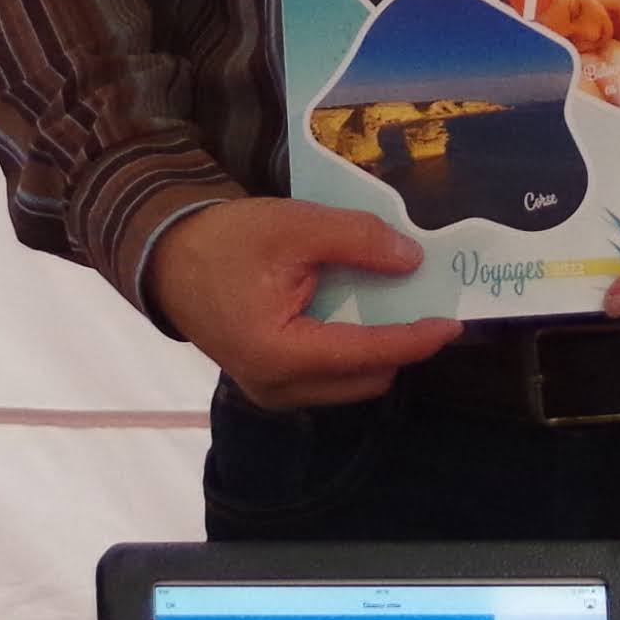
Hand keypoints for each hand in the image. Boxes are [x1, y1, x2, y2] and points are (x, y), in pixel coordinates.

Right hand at [154, 197, 468, 409]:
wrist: (167, 257)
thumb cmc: (226, 241)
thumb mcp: (294, 227)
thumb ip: (356, 240)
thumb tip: (412, 259)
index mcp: (280, 354)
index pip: (367, 354)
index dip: (415, 338)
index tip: (452, 322)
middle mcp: (278, 388)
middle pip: (366, 377)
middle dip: (400, 344)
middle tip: (422, 301)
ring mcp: (273, 393)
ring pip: (351, 383)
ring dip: (377, 348)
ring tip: (392, 303)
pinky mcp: (271, 384)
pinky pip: (330, 377)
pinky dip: (352, 350)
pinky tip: (358, 312)